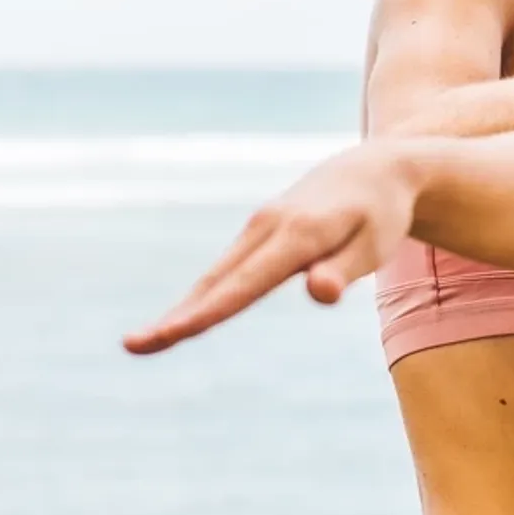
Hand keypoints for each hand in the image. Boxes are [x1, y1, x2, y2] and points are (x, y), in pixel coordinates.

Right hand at [122, 142, 415, 353]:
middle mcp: (267, 227)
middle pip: (216, 282)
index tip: (171, 332)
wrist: (375, 168)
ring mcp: (258, 227)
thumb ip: (345, 269)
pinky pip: (225, 270)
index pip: (246, 284)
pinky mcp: (258, 232)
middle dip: (177, 316)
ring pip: (215, 276)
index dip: (207, 312)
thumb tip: (320, 294)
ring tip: (142, 342)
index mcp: (297, 234)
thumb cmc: (380, 215)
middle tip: (132, 346)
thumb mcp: (375, 243)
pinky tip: (181, 319)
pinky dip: (201, 296)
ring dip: (181, 309)